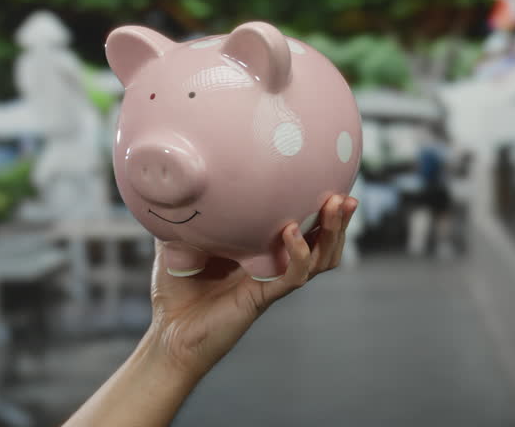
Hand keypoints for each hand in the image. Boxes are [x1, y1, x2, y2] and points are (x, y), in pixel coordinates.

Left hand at [145, 194, 358, 378]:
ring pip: (318, 260)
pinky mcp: (262, 298)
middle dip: (338, 221)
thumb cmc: (174, 293)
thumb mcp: (179, 242)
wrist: (168, 336)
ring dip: (331, 234)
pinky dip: (299, 254)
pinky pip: (292, 276)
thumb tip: (176, 180)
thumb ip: (186, 216)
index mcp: (261, 253)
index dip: (319, 211)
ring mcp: (271, 283)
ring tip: (335, 206)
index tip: (331, 182)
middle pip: (321, 244)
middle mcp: (273, 268)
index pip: (302, 229)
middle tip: (346, 197)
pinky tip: (293, 232)